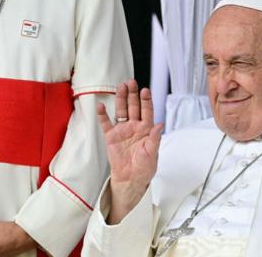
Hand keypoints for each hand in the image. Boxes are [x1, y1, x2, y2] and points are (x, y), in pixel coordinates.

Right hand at [98, 80, 162, 223]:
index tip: (145, 90)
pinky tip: (101, 105)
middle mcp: (134, 126)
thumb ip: (155, 139)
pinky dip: (103, 115)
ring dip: (120, 99)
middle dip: (132, 94)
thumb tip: (160, 125)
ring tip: (120, 87)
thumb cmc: (144, 167)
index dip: (146, 100)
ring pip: (121, 110)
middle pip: (133, 106)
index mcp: (146, 129)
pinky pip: (106, 123)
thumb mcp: (153, 154)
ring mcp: (122, 130)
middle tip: (131, 82)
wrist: (131, 179)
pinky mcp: (111, 136)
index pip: (147, 110)